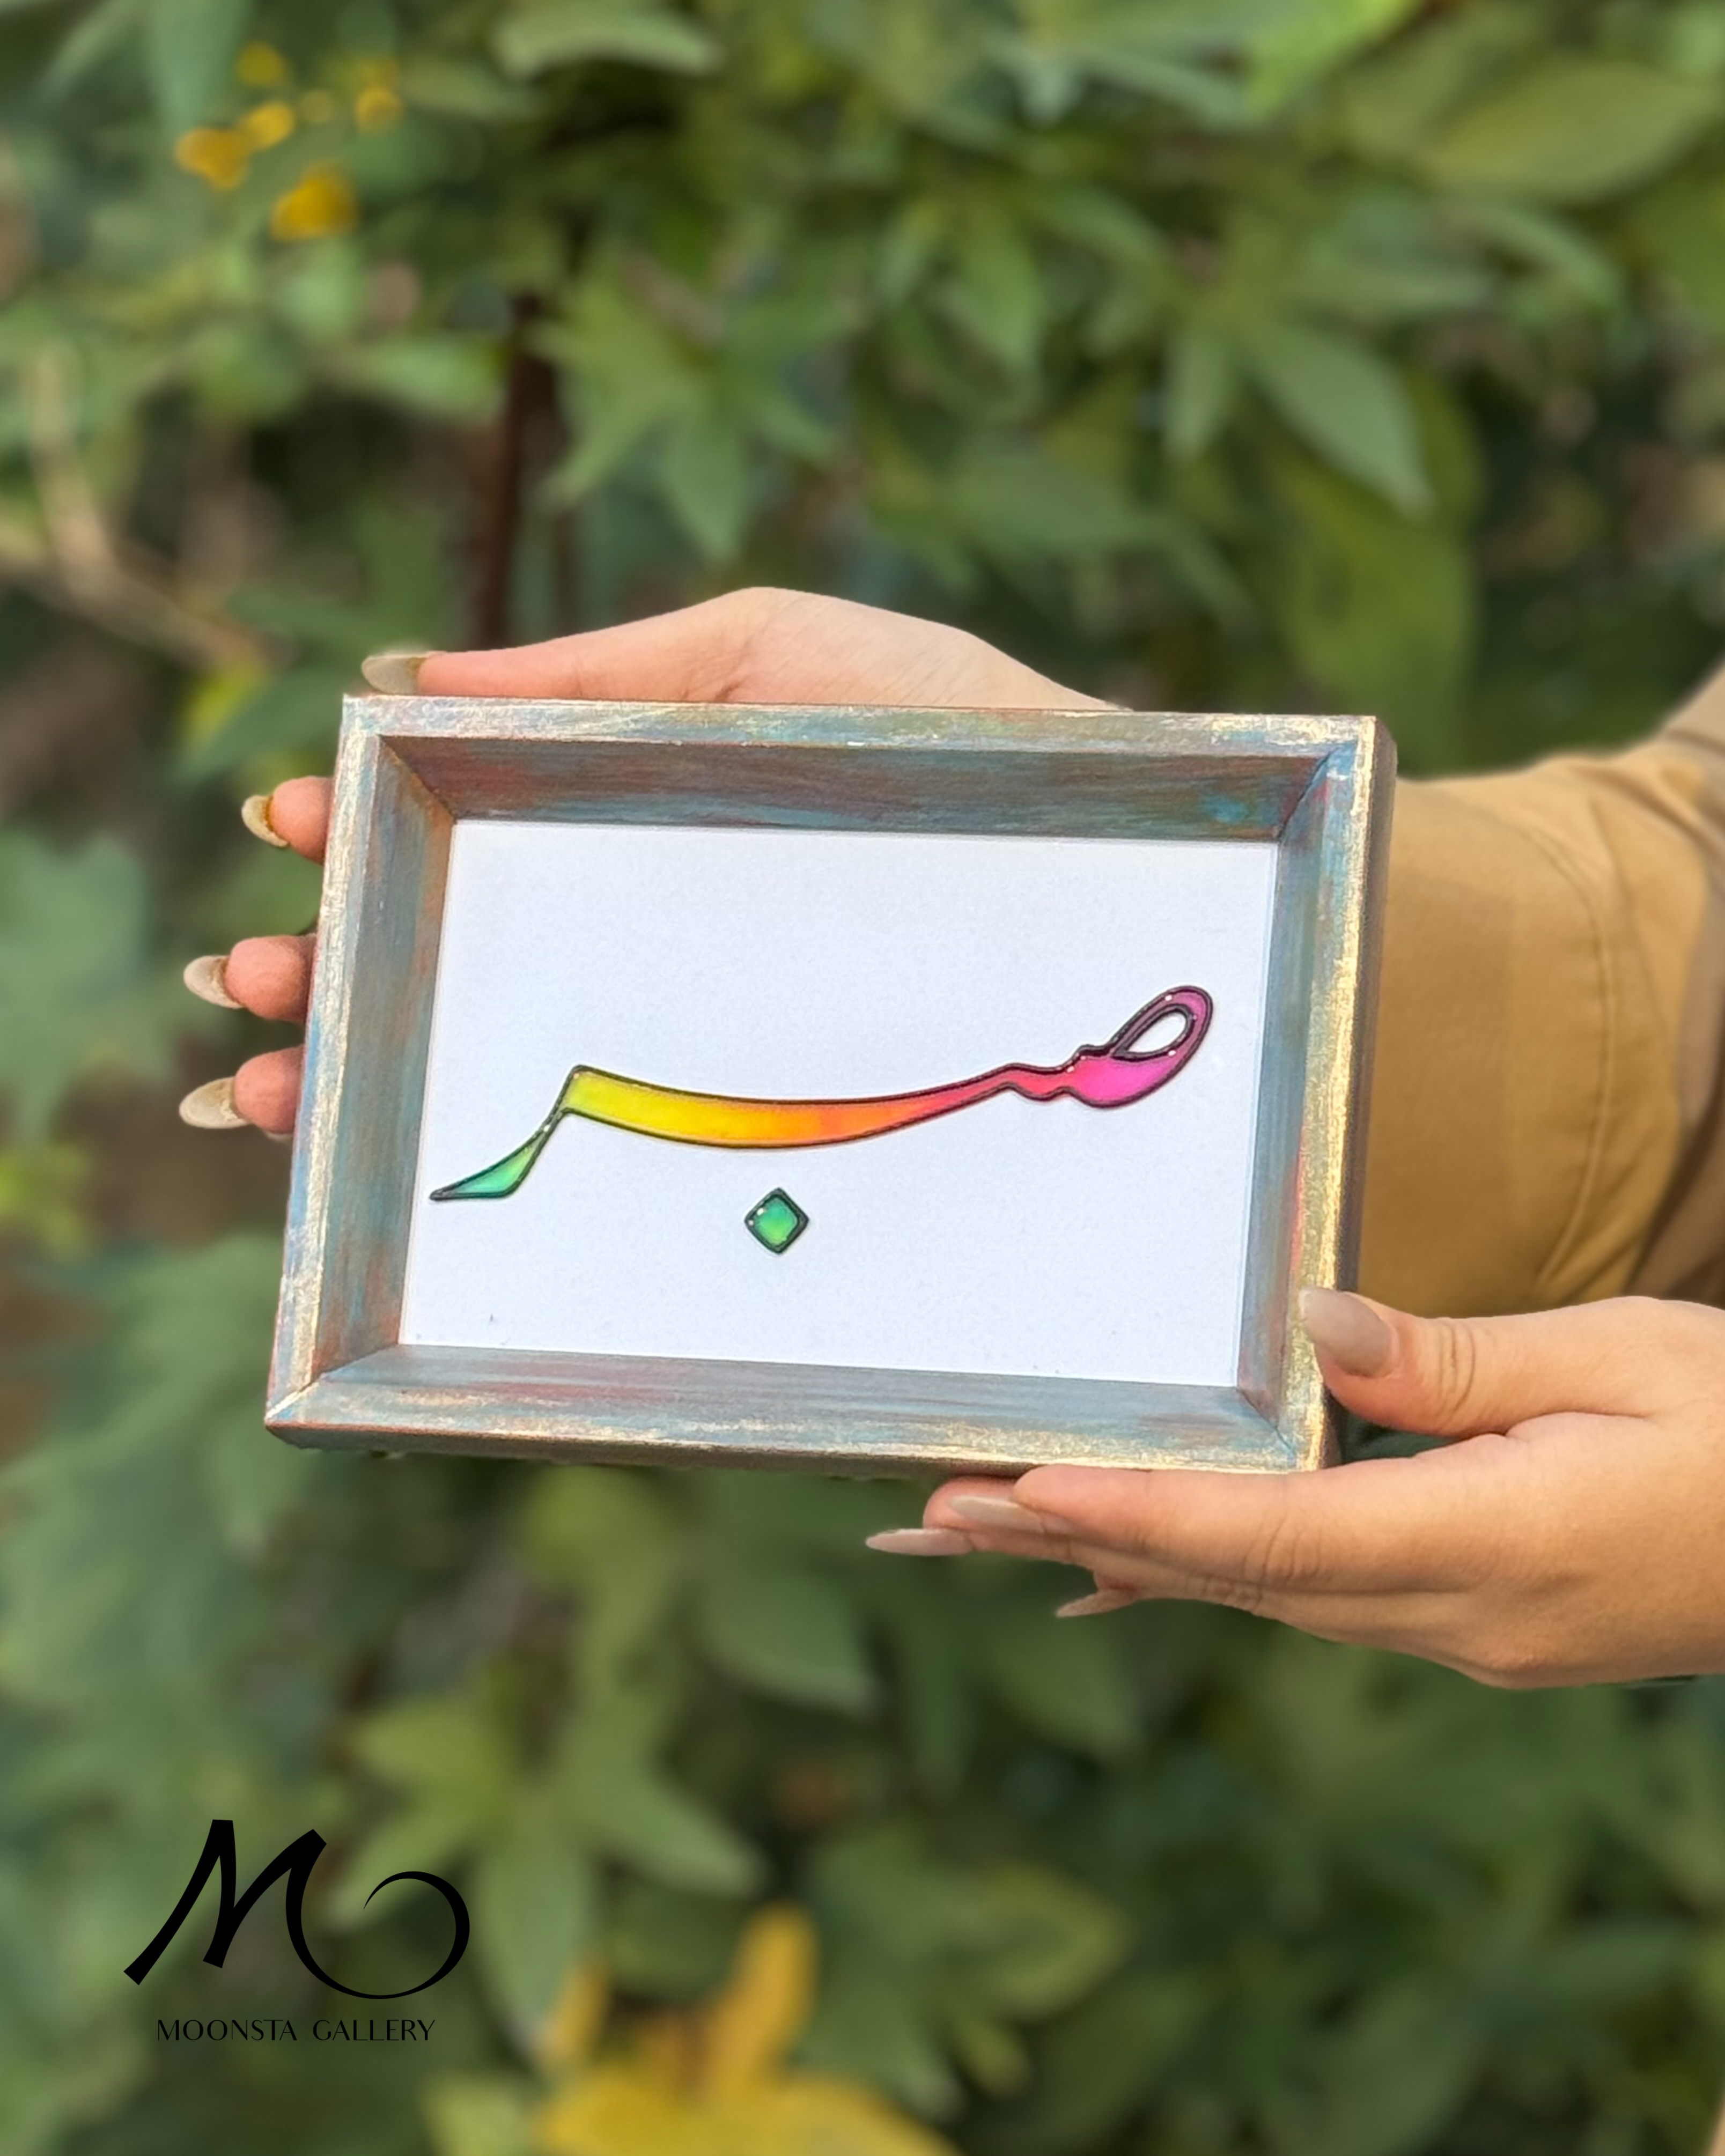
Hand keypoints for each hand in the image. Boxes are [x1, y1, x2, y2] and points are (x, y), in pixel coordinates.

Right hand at [177, 588, 1102, 1133]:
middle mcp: (649, 951)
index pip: (461, 845)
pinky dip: (496, 1187)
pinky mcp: (766, 1152)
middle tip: (240, 986)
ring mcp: (702, 1056)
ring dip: (366, 1088)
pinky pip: (608, 1177)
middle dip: (329, 978)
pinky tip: (409, 1187)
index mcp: (633, 832)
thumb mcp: (774, 658)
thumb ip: (600, 671)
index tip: (284, 827)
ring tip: (261, 1096)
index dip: (358, 839)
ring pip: (499, 1081)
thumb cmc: (966, 743)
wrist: (1128, 868)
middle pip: (455, 971)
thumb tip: (402, 679)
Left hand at [871, 1289, 1724, 1687]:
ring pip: (1260, 1595)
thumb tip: (1310, 1328)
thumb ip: (1455, 1359)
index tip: (1027, 1489)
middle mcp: (1463, 1616)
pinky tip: (1123, 1572)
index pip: (1284, 1538)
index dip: (1147, 1514)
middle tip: (935, 1513)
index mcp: (1503, 1546)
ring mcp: (1467, 1634)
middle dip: (1081, 1541)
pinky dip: (1206, 1574)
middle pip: (1238, 1579)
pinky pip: (1306, 1600)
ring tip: (989, 1528)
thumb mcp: (1623, 1358)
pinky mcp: (1473, 1619)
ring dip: (1123, 1556)